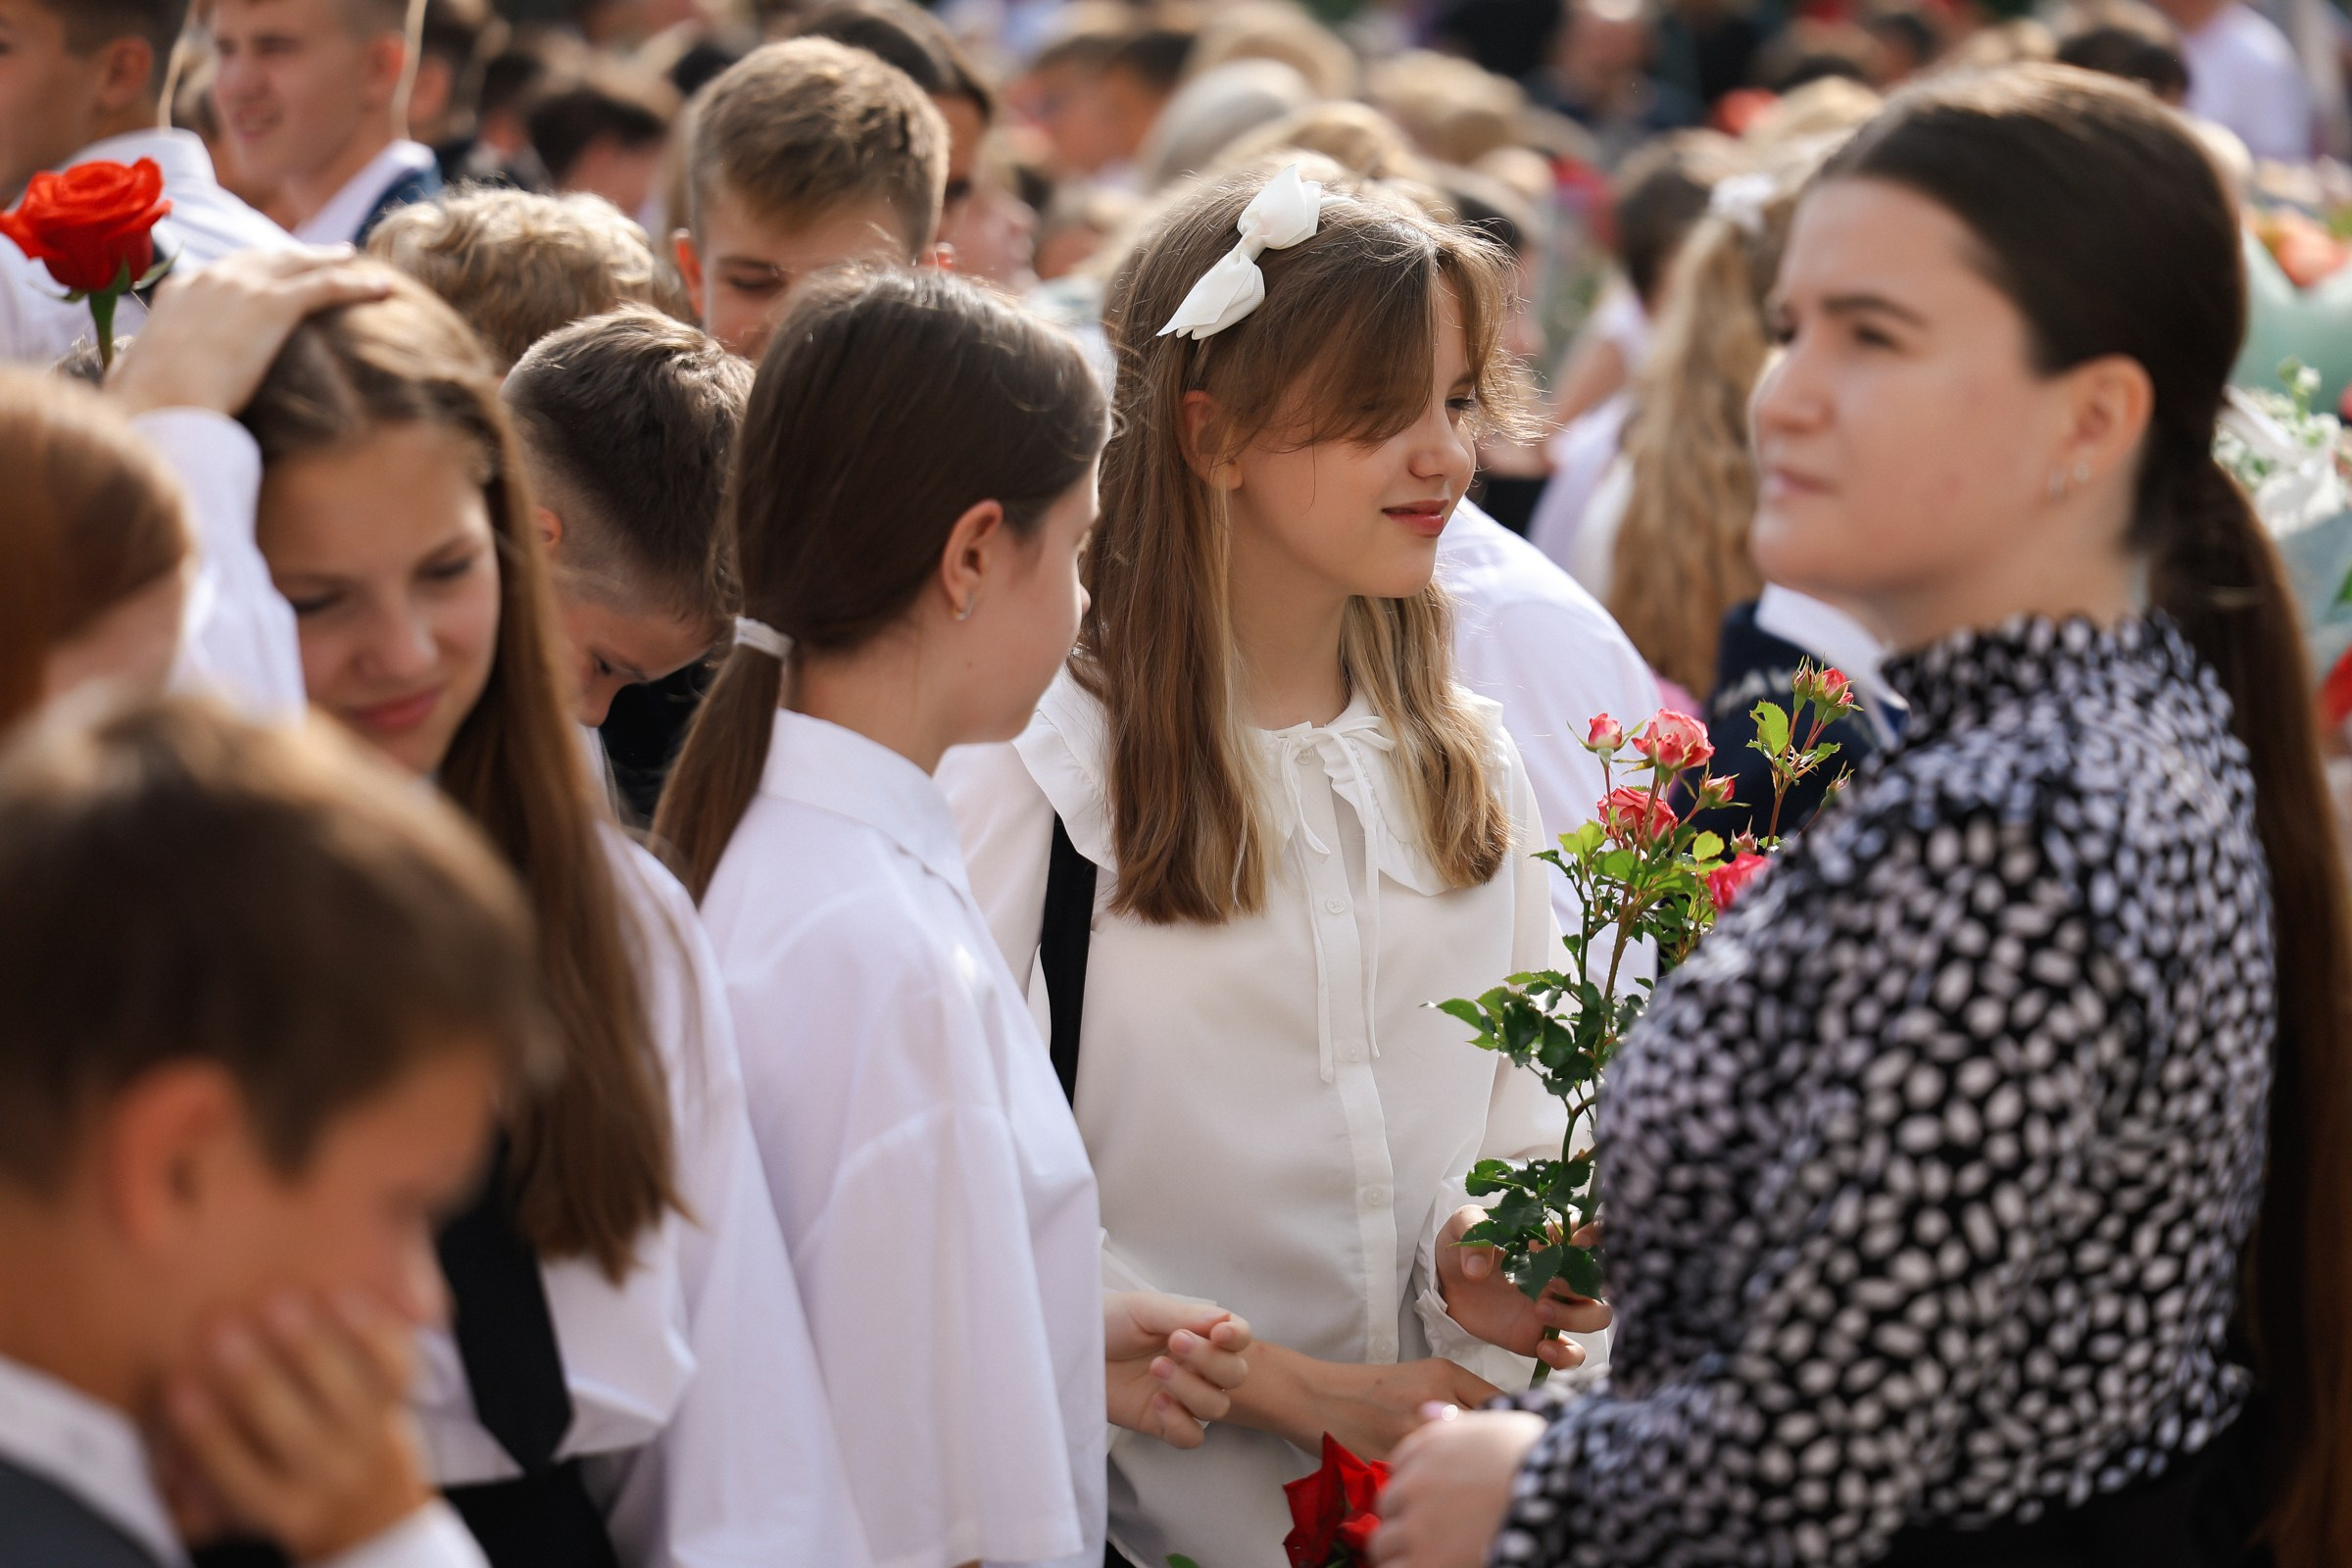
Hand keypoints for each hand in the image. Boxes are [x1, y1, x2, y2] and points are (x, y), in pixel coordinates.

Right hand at [106, 246, 392, 417]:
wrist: (161, 401)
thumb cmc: (149, 404)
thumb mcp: (143, 382)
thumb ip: (150, 376)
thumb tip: (138, 394)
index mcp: (179, 294)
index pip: (222, 272)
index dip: (253, 270)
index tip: (270, 273)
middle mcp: (212, 279)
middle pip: (266, 258)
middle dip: (296, 254)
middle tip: (324, 254)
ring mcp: (243, 287)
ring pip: (300, 263)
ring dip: (332, 260)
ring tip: (357, 261)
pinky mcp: (274, 305)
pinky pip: (328, 287)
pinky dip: (359, 284)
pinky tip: (385, 287)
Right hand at [158, 1290, 433, 1562]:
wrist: (373, 1521)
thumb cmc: (284, 1498)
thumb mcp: (245, 1503)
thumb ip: (199, 1482)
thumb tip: (149, 1454)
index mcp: (280, 1507)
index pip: (238, 1475)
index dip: (206, 1433)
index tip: (177, 1386)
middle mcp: (330, 1477)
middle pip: (293, 1430)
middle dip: (255, 1379)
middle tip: (219, 1328)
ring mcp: (373, 1443)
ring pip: (349, 1394)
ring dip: (311, 1345)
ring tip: (276, 1300)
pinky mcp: (405, 1408)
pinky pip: (397, 1369)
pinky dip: (374, 1332)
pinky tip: (341, 1294)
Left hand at [1105, 1291, 1252, 1448]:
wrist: (1068, 1349)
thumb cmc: (1106, 1321)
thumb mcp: (1144, 1309)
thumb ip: (1185, 1315)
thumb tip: (1224, 1320)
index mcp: (1198, 1333)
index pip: (1238, 1337)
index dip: (1238, 1337)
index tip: (1219, 1334)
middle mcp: (1197, 1366)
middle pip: (1234, 1375)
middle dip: (1210, 1361)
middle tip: (1175, 1342)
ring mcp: (1181, 1397)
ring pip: (1216, 1407)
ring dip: (1192, 1388)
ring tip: (1156, 1368)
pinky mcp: (1161, 1423)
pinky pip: (1191, 1436)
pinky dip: (1180, 1422)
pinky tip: (1157, 1403)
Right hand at [1227, 1345, 1501, 1462]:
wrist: (1316, 1397)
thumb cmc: (1368, 1387)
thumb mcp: (1420, 1375)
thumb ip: (1459, 1393)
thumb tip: (1502, 1420)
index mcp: (1443, 1372)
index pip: (1500, 1401)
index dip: (1510, 1424)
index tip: (1511, 1438)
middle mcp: (1432, 1398)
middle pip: (1485, 1433)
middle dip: (1489, 1451)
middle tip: (1489, 1464)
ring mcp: (1411, 1431)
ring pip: (1460, 1461)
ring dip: (1465, 1472)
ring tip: (1464, 1478)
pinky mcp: (1393, 1460)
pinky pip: (1429, 1480)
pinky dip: (1436, 1487)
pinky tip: (1434, 1487)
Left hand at [1369, 1404, 1545, 1567]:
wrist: (1557, 1494)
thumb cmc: (1536, 1459)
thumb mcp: (1496, 1424)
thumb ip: (1458, 1422)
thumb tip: (1428, 1410)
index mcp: (1431, 1445)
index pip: (1400, 1466)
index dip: (1414, 1486)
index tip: (1425, 1499)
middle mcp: (1415, 1482)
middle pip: (1389, 1504)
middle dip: (1405, 1517)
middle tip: (1432, 1531)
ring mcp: (1415, 1524)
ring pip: (1384, 1542)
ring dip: (1402, 1549)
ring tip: (1430, 1553)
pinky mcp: (1423, 1563)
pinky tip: (1429, 1566)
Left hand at [1436, 1206, 1611, 1370]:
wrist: (1447, 1283)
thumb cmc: (1465, 1245)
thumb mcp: (1464, 1225)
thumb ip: (1475, 1234)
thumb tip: (1478, 1270)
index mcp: (1551, 1241)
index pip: (1593, 1233)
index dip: (1597, 1235)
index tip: (1577, 1241)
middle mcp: (1562, 1274)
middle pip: (1602, 1279)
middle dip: (1585, 1281)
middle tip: (1550, 1281)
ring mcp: (1556, 1306)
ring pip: (1597, 1316)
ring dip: (1578, 1317)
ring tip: (1540, 1311)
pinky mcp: (1540, 1336)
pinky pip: (1571, 1353)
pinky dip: (1566, 1356)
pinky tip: (1542, 1349)